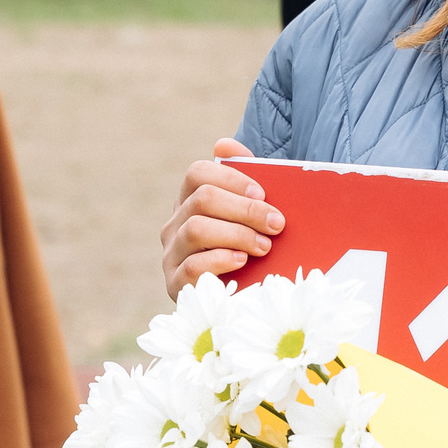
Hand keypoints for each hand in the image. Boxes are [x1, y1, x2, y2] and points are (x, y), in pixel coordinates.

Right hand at [158, 137, 280, 297]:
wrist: (236, 304)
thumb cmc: (245, 253)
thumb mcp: (250, 219)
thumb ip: (245, 183)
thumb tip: (224, 144)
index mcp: (189, 202)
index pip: (197, 173)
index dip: (231, 178)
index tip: (263, 194)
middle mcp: (174, 224)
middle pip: (202, 200)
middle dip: (245, 210)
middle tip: (277, 224)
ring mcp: (170, 254)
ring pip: (196, 230)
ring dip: (237, 235)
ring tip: (264, 247)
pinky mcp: (174, 284)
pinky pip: (192, 266)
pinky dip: (221, 260)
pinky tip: (242, 262)